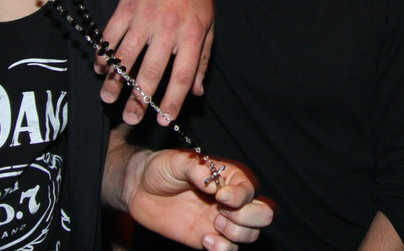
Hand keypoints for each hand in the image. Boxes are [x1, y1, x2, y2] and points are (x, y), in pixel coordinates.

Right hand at [98, 0, 214, 123]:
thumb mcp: (208, 26)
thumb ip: (202, 60)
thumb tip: (196, 93)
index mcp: (192, 34)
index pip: (181, 76)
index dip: (172, 101)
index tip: (163, 121)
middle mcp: (169, 27)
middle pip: (151, 71)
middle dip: (139, 99)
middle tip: (130, 119)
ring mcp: (145, 15)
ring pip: (127, 55)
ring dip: (115, 81)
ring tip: (109, 99)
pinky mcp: (126, 5)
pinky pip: (111, 35)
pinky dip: (104, 54)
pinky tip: (101, 69)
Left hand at [122, 148, 272, 249]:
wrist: (140, 188)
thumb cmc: (162, 168)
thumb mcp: (179, 161)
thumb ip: (199, 170)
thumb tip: (217, 185)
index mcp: (229, 177)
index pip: (251, 190)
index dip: (239, 197)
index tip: (219, 196)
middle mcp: (231, 200)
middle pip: (263, 215)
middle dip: (247, 217)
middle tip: (219, 212)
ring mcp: (222, 220)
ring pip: (251, 235)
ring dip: (235, 233)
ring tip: (212, 224)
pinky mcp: (209, 238)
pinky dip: (222, 249)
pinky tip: (205, 239)